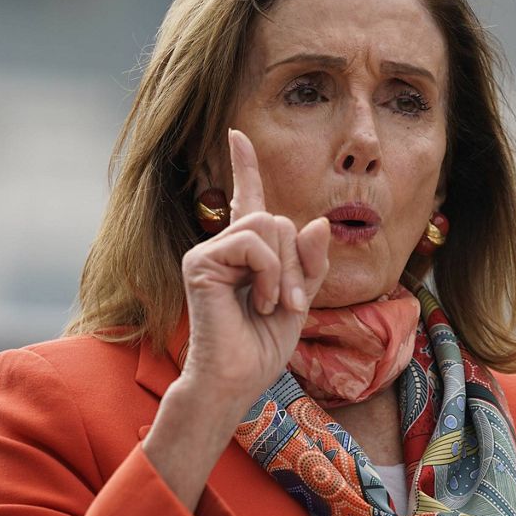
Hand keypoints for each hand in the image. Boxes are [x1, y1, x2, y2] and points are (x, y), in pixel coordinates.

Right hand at [177, 129, 330, 412]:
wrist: (236, 380)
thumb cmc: (262, 347)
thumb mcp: (299, 299)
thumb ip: (309, 262)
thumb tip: (316, 221)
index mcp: (244, 253)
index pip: (246, 200)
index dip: (244, 166)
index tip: (237, 135)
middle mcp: (223, 246)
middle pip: (276, 219)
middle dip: (297, 261)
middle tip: (291, 302)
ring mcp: (208, 252)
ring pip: (266, 226)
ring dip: (285, 269)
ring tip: (275, 304)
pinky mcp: (199, 262)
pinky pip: (252, 243)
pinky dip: (268, 273)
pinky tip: (259, 301)